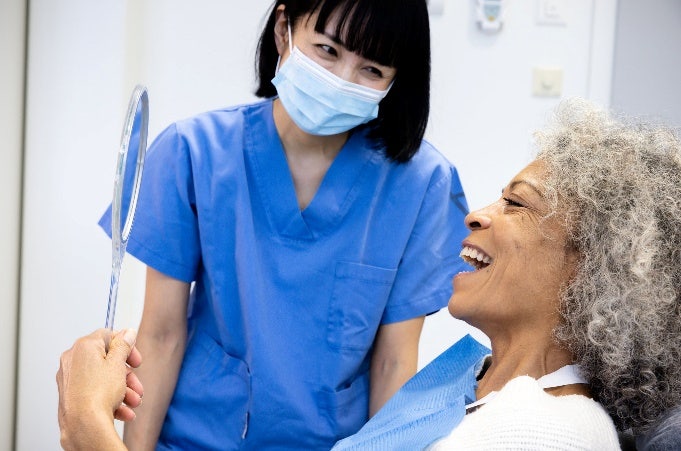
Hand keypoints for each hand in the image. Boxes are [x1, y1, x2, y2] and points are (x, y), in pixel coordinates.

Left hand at [57, 329, 142, 448]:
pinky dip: (110, 399)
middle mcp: (73, 359)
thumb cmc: (98, 394)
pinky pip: (94, 391)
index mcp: (84, 346)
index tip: (135, 359)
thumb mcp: (118, 364)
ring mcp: (70, 378)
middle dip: (127, 375)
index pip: (108, 336)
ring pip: (102, 378)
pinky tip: (124, 411)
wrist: (84, 425)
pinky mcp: (70, 395)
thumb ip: (123, 345)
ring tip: (134, 402)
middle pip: (107, 360)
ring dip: (122, 390)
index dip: (126, 346)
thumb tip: (127, 332)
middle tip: (138, 385)